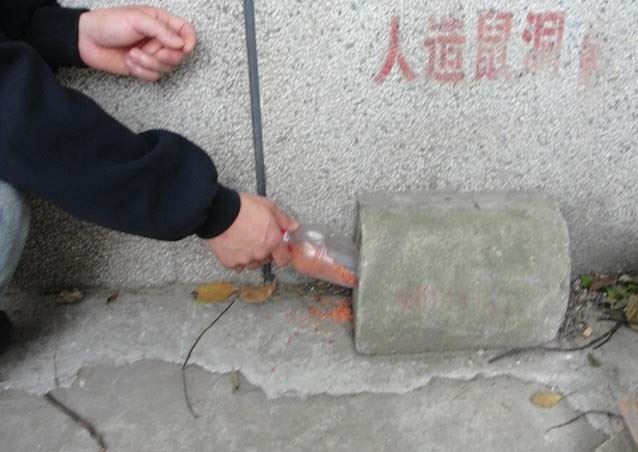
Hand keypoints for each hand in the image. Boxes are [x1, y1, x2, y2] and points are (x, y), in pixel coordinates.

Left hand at [78, 6, 196, 81]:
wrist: (86, 41)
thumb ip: (162, 31)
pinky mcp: (144, 68)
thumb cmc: (109, 24)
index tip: (184, 48)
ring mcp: (153, 54)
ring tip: (131, 55)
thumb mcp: (137, 20)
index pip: (187, 31)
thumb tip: (182, 43)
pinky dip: (142, 71)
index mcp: (161, 22)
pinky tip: (128, 62)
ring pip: (167, 68)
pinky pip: (154, 76)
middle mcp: (160, 39)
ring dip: (149, 63)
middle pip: (180, 54)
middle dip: (165, 56)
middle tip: (151, 51)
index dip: (190, 41)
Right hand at [207, 194, 298, 271]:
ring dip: (250, 255)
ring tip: (243, 240)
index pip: (284, 259)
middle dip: (264, 251)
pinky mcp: (230, 262)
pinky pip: (237, 264)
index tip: (278, 247)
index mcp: (273, 241)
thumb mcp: (268, 206)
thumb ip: (284, 219)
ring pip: (252, 263)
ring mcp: (245, 260)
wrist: (218, 212)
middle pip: (267, 260)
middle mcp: (261, 253)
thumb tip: (294, 227)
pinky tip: (233, 244)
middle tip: (256, 237)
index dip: (282, 253)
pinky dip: (236, 257)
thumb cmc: (242, 207)